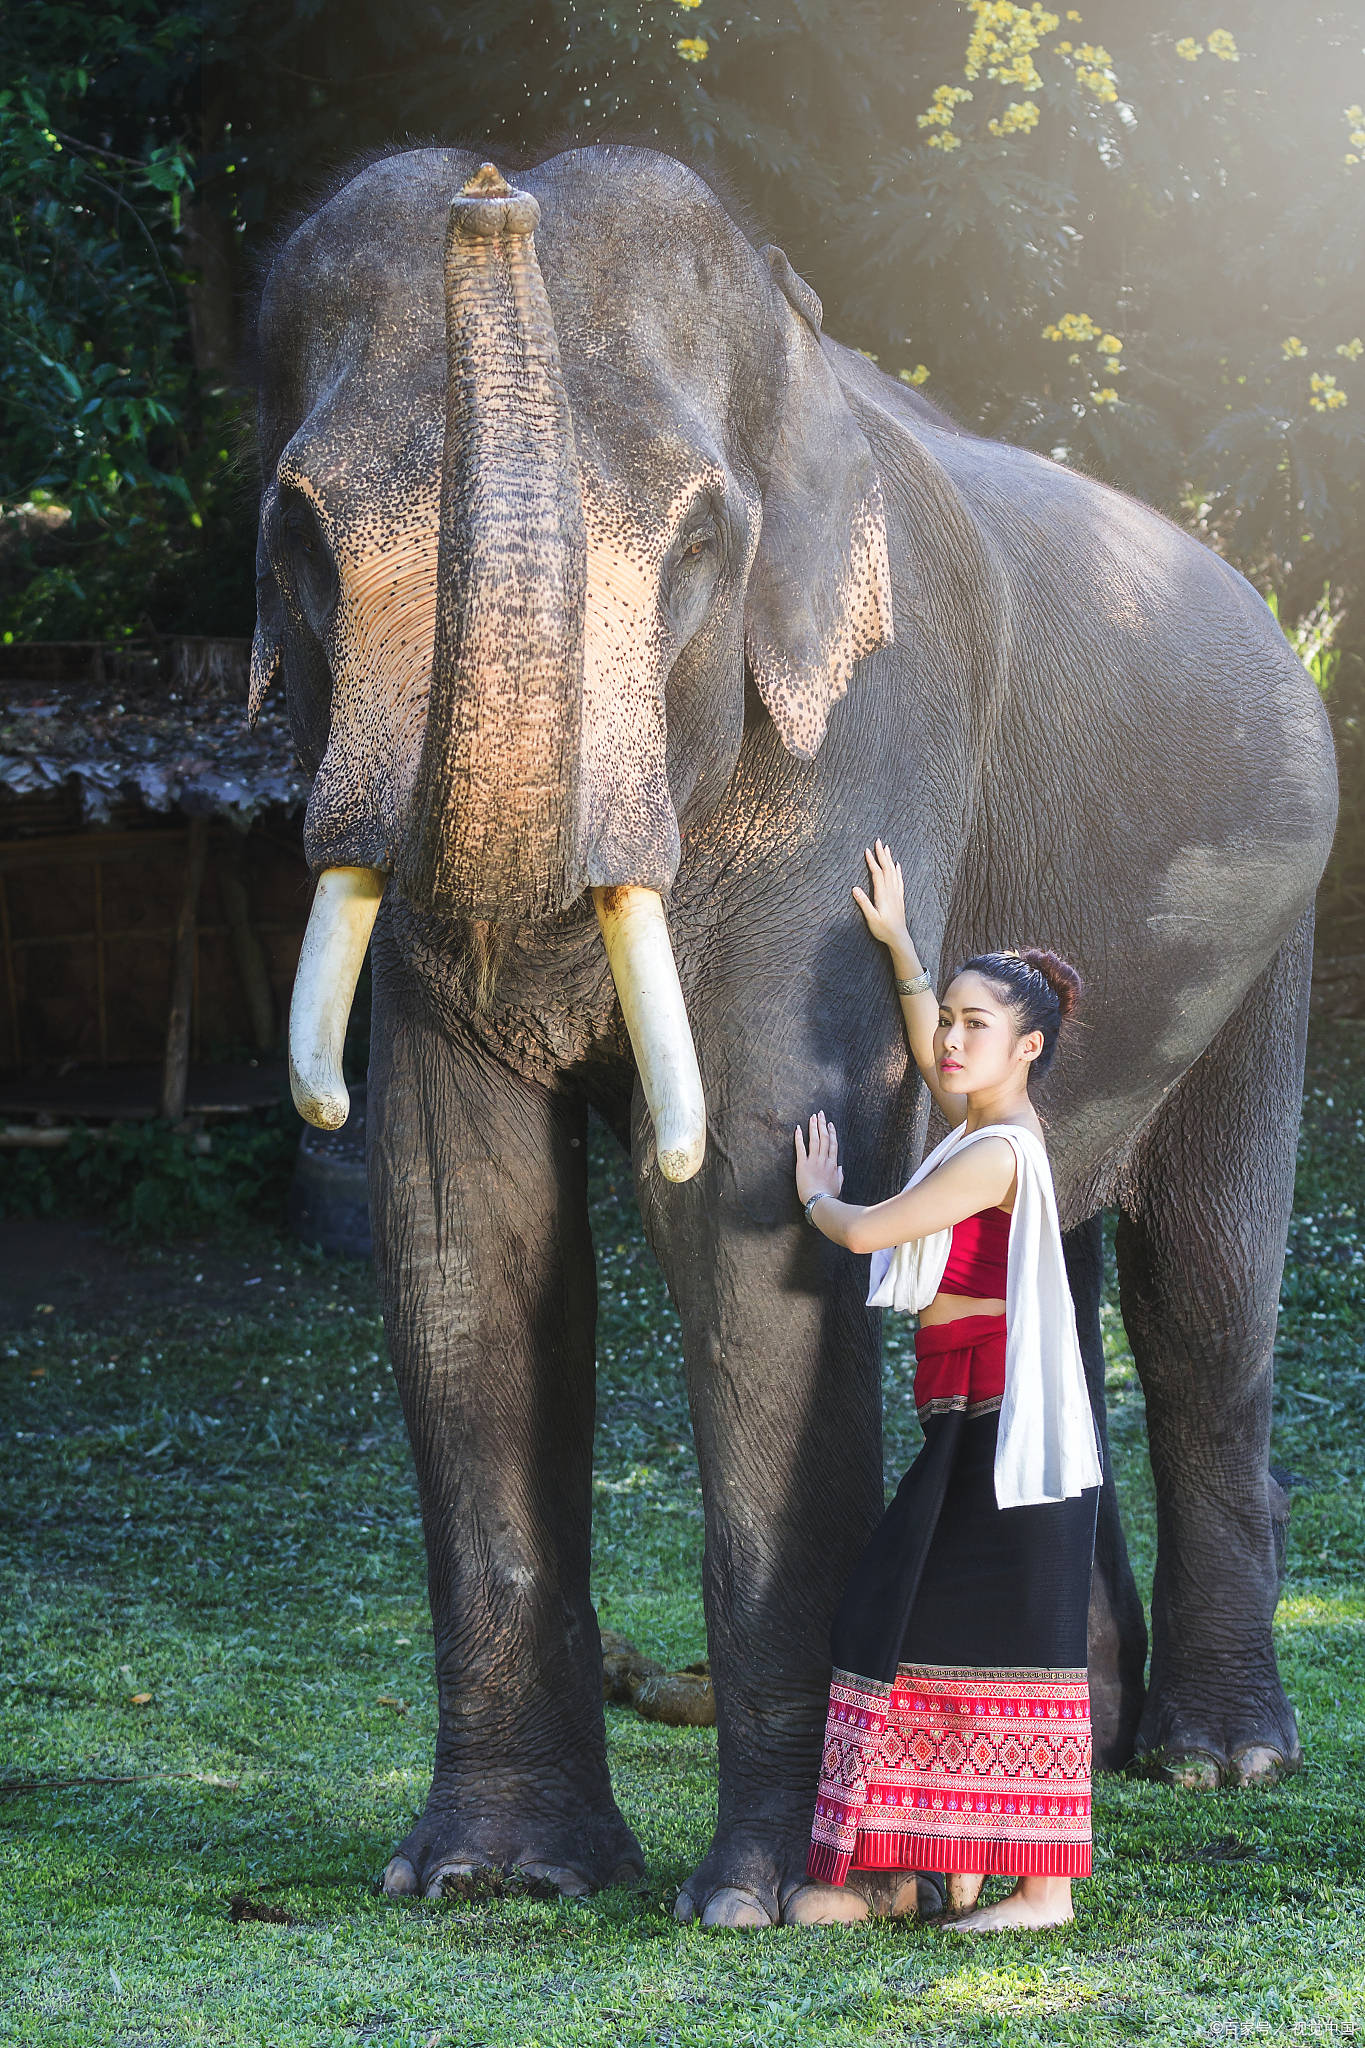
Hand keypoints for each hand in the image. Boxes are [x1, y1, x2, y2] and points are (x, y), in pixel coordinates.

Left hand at [794, 1110, 843, 1203]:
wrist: (819, 1201)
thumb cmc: (829, 1196)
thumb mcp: (838, 1185)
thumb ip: (840, 1175)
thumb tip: (840, 1168)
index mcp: (832, 1164)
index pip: (833, 1144)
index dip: (831, 1132)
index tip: (830, 1124)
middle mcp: (824, 1160)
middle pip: (824, 1138)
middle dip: (822, 1124)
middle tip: (820, 1114)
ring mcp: (814, 1161)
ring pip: (815, 1140)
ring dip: (813, 1127)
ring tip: (812, 1117)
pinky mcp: (803, 1164)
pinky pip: (801, 1148)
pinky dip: (799, 1137)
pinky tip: (798, 1128)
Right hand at [852, 841, 912, 960]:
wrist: (899, 937)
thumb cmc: (883, 929)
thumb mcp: (871, 918)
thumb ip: (863, 903)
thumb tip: (854, 888)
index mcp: (883, 895)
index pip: (877, 874)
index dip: (872, 861)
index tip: (867, 850)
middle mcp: (891, 892)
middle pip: (887, 869)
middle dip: (882, 854)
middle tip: (878, 841)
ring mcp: (896, 894)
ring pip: (893, 872)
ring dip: (889, 859)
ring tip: (887, 848)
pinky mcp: (899, 898)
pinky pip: (899, 880)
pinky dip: (898, 871)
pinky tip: (897, 865)